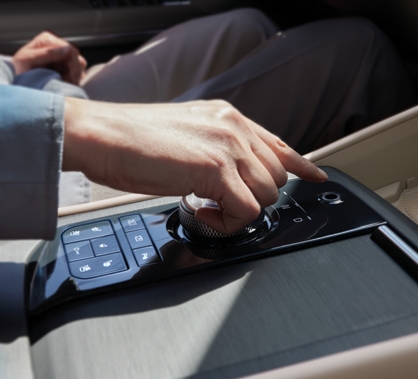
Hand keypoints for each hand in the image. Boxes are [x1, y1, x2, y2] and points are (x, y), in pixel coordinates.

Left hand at [12, 31, 86, 84]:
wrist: (14, 82)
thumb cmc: (16, 71)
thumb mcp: (28, 61)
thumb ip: (48, 54)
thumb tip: (68, 49)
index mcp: (47, 40)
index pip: (70, 50)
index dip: (72, 66)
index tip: (68, 80)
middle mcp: (55, 45)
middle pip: (77, 59)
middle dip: (73, 73)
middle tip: (66, 85)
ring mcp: (60, 56)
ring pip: (78, 67)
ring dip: (73, 78)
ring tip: (62, 85)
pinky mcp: (63, 66)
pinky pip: (76, 73)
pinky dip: (72, 80)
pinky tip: (63, 84)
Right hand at [63, 98, 327, 233]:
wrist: (102, 135)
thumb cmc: (132, 139)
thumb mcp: (186, 134)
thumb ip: (216, 148)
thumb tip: (230, 175)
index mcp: (228, 117)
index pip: (278, 144)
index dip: (300, 164)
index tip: (315, 176)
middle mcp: (235, 127)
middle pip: (276, 177)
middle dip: (252, 197)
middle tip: (218, 202)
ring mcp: (228, 147)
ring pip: (266, 196)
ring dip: (238, 211)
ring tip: (204, 206)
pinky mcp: (216, 169)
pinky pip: (246, 211)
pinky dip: (227, 222)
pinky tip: (199, 212)